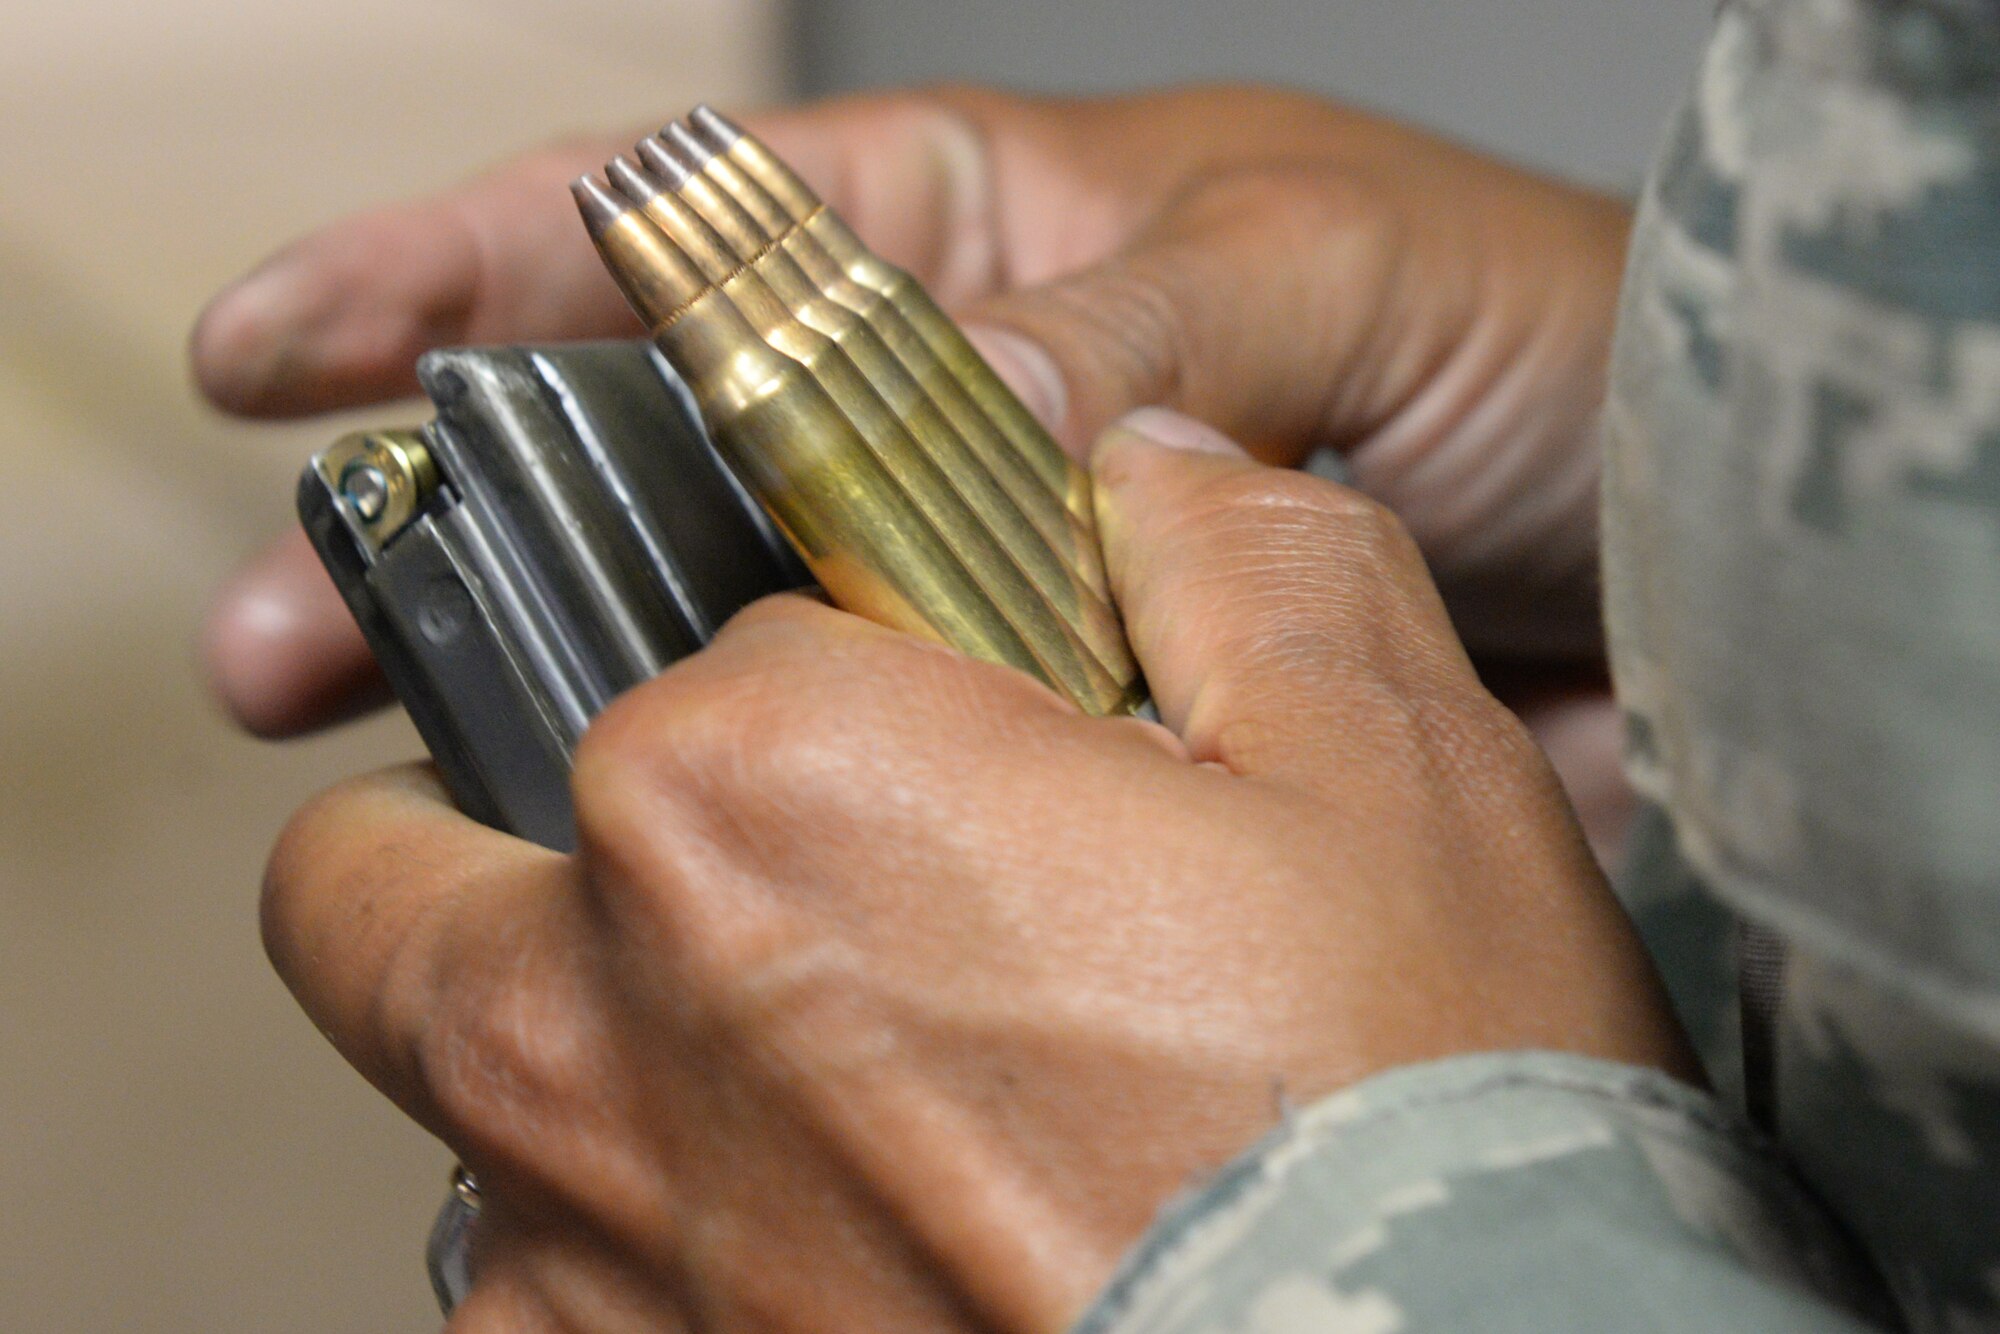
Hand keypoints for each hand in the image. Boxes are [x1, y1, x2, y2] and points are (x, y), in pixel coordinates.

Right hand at [196, 85, 1628, 738]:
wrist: (1683, 552)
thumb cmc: (1527, 335)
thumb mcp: (1325, 267)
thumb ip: (1123, 331)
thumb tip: (955, 408)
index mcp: (978, 233)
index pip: (671, 225)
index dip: (464, 275)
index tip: (291, 348)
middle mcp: (946, 403)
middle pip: (643, 445)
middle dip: (453, 525)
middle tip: (295, 633)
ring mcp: (985, 574)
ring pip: (730, 613)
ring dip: (568, 677)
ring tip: (411, 755)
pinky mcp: (1059, 722)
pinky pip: (881, 749)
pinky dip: (776, 792)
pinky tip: (667, 841)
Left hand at [264, 413, 1692, 1331]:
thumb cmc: (1404, 1135)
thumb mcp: (1389, 764)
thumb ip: (1240, 552)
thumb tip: (1147, 479)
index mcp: (748, 785)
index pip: (705, 652)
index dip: (847, 697)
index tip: (950, 764)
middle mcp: (588, 1019)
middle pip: (408, 866)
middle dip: (524, 852)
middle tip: (748, 901)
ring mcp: (571, 1263)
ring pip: (467, 1102)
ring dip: (596, 1072)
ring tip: (836, 1118)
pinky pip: (551, 1297)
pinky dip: (653, 1262)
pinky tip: (852, 1262)